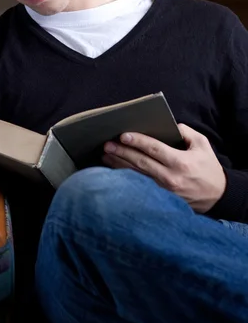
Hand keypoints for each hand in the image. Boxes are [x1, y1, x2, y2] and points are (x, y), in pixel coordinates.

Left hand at [102, 124, 226, 213]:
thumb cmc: (208, 167)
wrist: (217, 196)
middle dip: (122, 152)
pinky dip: (126, 177)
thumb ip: (186, 132)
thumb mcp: (203, 145)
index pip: (154, 149)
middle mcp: (170, 177)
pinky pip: (140, 185)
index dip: (138, 142)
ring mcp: (163, 190)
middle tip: (107, 145)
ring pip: (137, 175)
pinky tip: (114, 170)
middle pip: (141, 162)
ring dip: (119, 164)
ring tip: (105, 155)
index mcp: (181, 162)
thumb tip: (169, 125)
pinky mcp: (160, 197)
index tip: (123, 135)